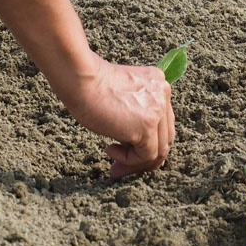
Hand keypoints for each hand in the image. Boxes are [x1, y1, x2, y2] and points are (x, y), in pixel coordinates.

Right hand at [58, 54, 174, 178]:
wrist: (82, 79)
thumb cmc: (91, 85)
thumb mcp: (123, 94)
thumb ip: (137, 109)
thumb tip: (134, 141)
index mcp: (159, 85)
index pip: (163, 122)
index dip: (147, 141)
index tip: (127, 149)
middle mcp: (163, 96)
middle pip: (164, 138)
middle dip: (143, 157)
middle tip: (122, 165)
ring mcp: (158, 111)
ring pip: (158, 150)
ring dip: (135, 163)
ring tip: (115, 166)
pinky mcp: (147, 126)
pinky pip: (146, 156)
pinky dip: (129, 161)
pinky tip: (111, 150)